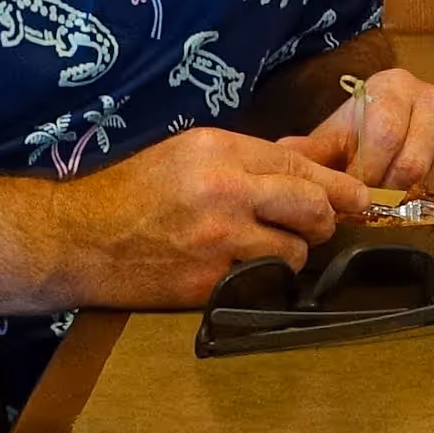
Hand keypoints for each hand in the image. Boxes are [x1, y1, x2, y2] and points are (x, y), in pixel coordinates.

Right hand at [23, 124, 372, 308]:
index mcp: (219, 149)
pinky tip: (239, 271)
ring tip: (264, 250)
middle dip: (324, 222)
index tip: (359, 198)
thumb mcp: (187, 153)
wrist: (74, 238)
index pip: (301, 166)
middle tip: (318, 228)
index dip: (338, 186)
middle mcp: (224, 189)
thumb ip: (249, 158)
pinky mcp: (207, 282)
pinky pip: (261, 283)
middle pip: (311, 207)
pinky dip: (260, 280)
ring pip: (294, 253)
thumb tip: (312, 161)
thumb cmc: (129, 191)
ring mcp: (217, 239)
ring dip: (291, 256)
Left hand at [295, 68, 433, 202]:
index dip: (366, 172)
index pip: (385, 134)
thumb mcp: (333, 139)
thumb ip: (310, 151)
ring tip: (392, 200)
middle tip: (372, 202)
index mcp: (395, 86)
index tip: (352, 190)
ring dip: (412, 199)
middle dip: (387, 191)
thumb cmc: (361, 133)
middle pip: (414, 162)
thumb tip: (280, 160)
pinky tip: (420, 200)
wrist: (394, 129)